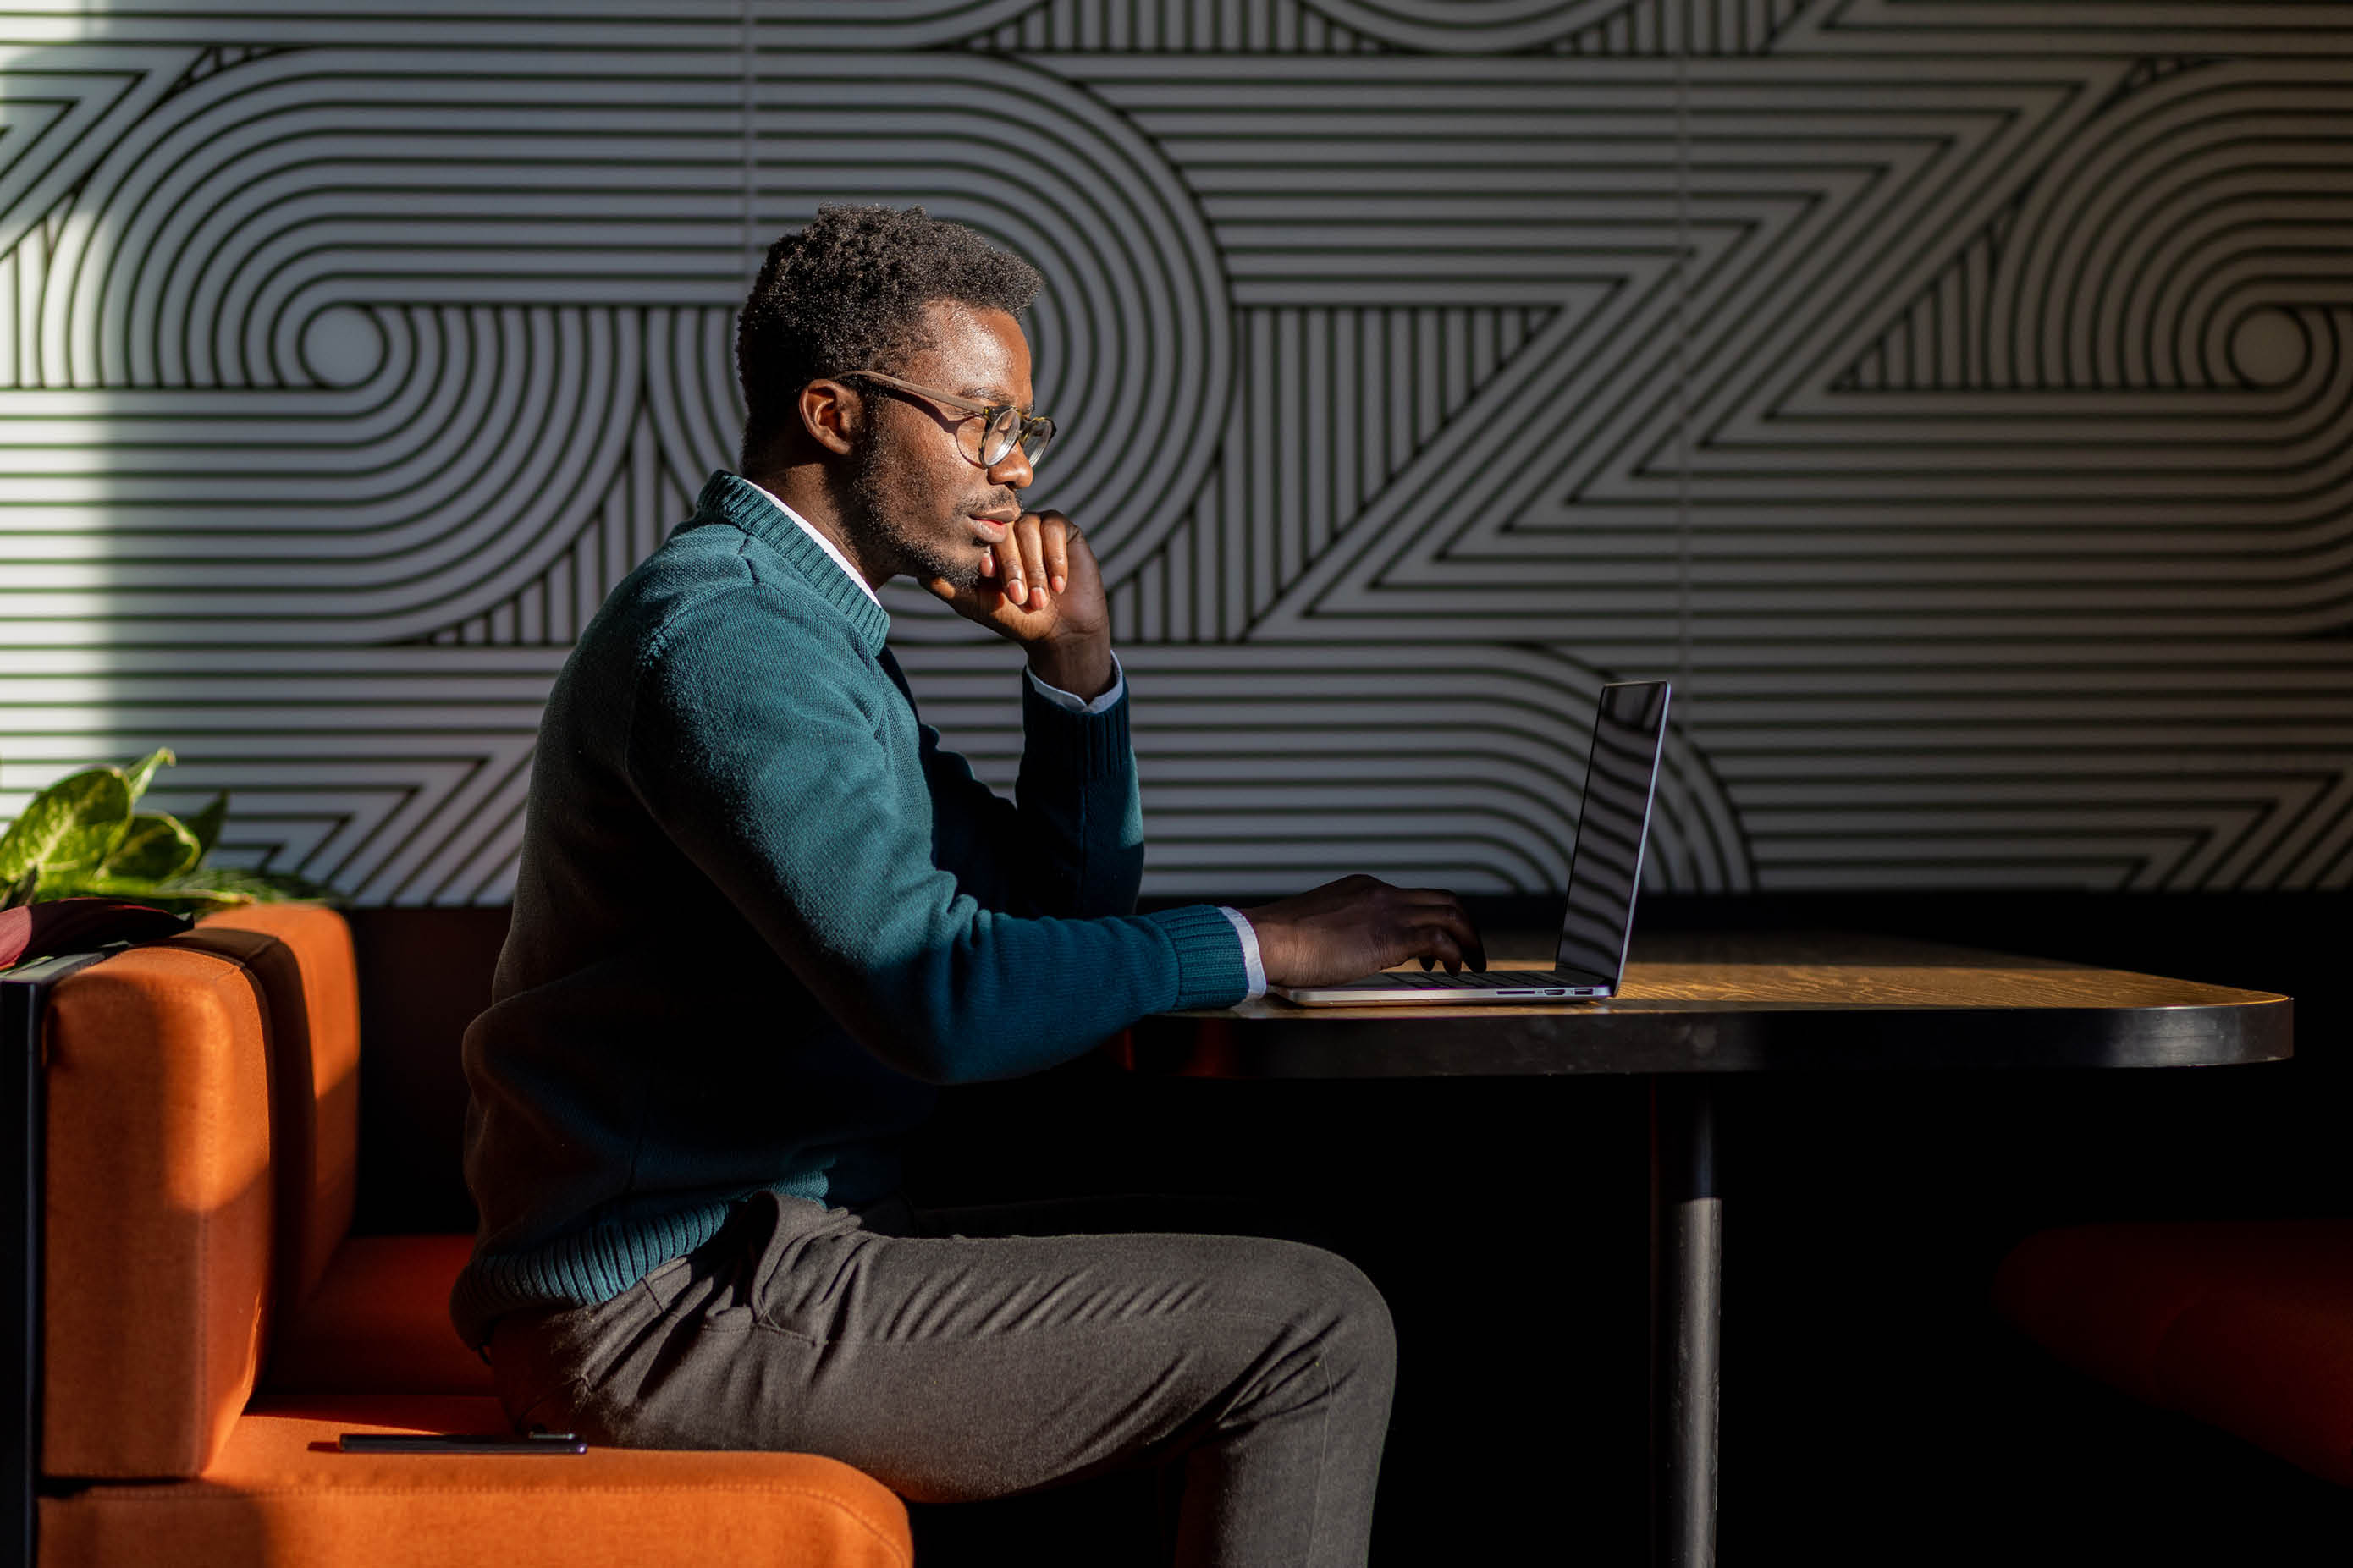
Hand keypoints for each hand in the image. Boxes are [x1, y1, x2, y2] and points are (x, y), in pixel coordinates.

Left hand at [923, 509, 1112, 696]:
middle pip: (1005, 531)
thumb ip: (943, 585)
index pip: (978, 534)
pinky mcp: (1061, 528)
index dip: (985, 556)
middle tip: (1018, 599)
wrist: (1059, 631)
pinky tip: (1058, 585)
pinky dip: (1055, 559)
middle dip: (1012, 568)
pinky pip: (1054, 529)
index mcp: (984, 542)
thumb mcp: (972, 604)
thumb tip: (916, 568)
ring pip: (1030, 529)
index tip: (989, 578)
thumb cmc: (1013, 618)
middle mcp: (1008, 529)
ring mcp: (1034, 525)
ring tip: (1040, 600)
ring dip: (1035, 570)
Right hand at [1244, 874, 1486, 986]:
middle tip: (1470, 948)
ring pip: (1450, 913)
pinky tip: (1450, 969)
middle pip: (1443, 898)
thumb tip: (1360, 948)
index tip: (1437, 943)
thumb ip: (1349, 929)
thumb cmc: (1283, 941)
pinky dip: (1453, 953)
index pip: (1414, 897)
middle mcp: (1381, 892)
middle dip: (1464, 924)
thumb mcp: (1324, 925)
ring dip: (1468, 939)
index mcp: (1364, 887)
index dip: (1435, 918)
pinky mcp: (1390, 935)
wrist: (1268, 939)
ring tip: (1470, 961)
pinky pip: (1439, 939)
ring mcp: (1387, 911)